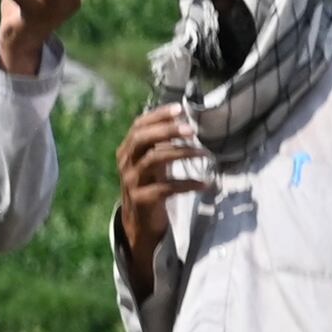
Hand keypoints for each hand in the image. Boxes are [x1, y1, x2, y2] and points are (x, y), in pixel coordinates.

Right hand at [114, 104, 201, 268]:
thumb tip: (186, 122)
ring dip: (181, 153)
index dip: (158, 116)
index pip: (138, 126)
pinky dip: (187, 184)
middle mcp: (126, 163)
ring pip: (153, 160)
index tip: (180, 109)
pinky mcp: (141, 199)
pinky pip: (165, 188)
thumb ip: (163, 145)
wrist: (140, 222)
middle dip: (166, 130)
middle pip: (141, 139)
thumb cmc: (152, 186)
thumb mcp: (155, 163)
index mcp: (128, 151)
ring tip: (204, 152)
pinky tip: (205, 184)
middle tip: (190, 129)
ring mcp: (131, 181)